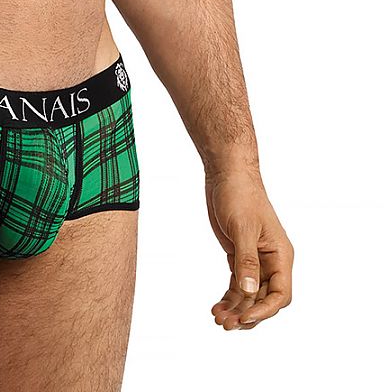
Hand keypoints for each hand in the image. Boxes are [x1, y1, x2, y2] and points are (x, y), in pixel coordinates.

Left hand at [203, 167, 293, 329]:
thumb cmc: (240, 195)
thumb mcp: (242, 228)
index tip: (245, 318)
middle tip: (225, 324)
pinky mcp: (239, 255)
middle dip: (247, 313)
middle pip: (264, 299)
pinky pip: (238, 284)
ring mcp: (255, 260)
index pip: (280, 294)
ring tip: (218, 319)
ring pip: (249, 294)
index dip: (264, 310)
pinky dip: (229, 297)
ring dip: (236, 308)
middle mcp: (271, 261)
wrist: (227, 174)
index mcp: (280, 255)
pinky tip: (217, 307)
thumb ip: (246, 261)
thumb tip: (247, 291)